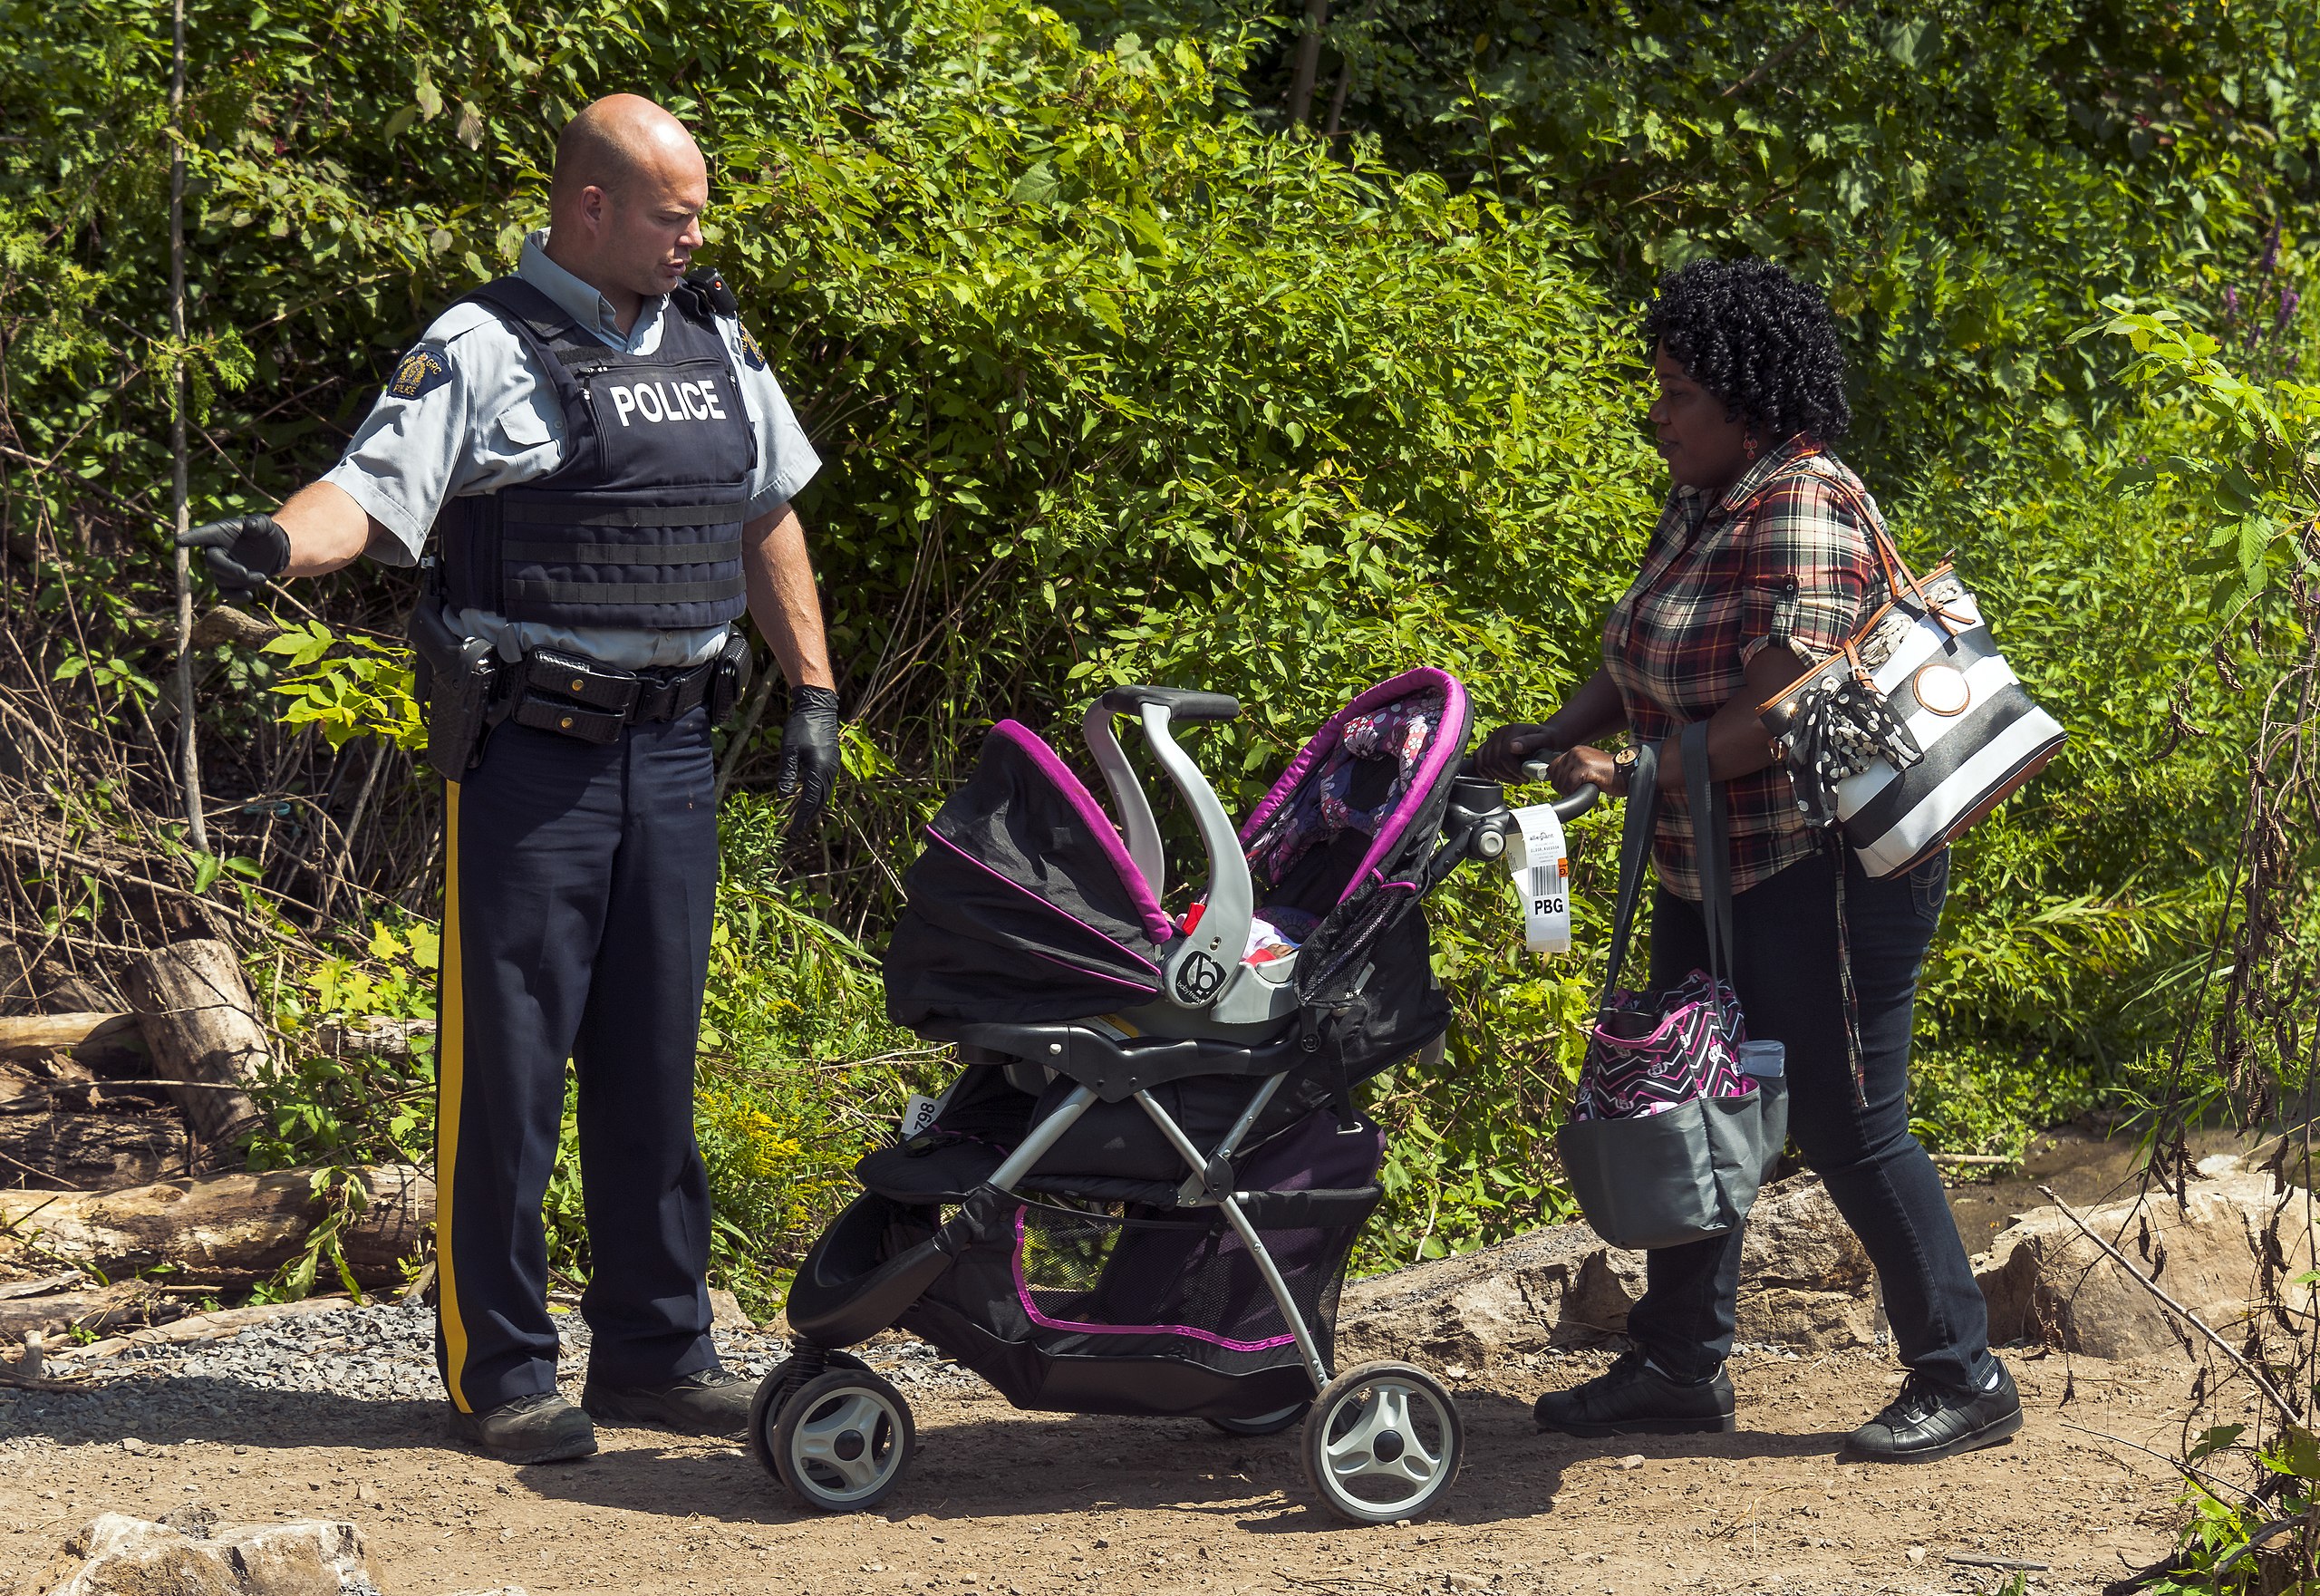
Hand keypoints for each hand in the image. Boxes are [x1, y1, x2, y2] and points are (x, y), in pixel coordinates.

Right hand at [177, 513, 289, 600]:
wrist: (273, 550)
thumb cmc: (264, 533)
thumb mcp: (264, 525)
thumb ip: (258, 523)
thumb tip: (251, 525)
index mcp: (218, 533)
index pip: (202, 535)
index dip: (191, 538)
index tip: (178, 540)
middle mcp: (215, 550)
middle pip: (212, 562)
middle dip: (228, 569)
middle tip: (245, 572)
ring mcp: (220, 567)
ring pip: (222, 579)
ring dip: (243, 580)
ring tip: (262, 576)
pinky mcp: (228, 582)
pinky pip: (225, 592)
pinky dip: (235, 596)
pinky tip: (248, 596)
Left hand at [775, 684, 842, 848]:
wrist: (818, 707)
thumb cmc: (801, 726)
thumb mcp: (789, 750)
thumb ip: (788, 774)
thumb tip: (784, 796)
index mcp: (819, 770)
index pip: (811, 801)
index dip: (802, 818)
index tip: (794, 831)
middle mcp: (829, 770)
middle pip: (821, 800)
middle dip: (809, 815)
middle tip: (797, 829)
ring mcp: (833, 765)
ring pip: (825, 792)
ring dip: (815, 806)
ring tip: (804, 816)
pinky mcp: (832, 759)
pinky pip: (827, 783)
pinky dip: (820, 794)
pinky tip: (812, 795)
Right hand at [1474, 723, 1559, 782]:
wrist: (1545, 738)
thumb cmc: (1548, 740)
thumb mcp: (1546, 739)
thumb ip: (1531, 742)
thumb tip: (1512, 747)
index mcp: (1512, 730)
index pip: (1504, 755)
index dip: (1514, 770)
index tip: (1525, 778)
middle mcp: (1499, 733)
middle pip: (1493, 761)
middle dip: (1507, 775)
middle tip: (1520, 780)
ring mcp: (1492, 739)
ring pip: (1485, 763)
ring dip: (1498, 776)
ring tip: (1513, 780)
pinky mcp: (1488, 745)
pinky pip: (1478, 760)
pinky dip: (1485, 771)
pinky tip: (1497, 777)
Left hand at [1551, 744, 1625, 797]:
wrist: (1627, 773)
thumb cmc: (1609, 774)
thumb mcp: (1588, 767)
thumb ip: (1572, 770)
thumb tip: (1555, 780)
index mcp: (1574, 751)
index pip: (1552, 767)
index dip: (1558, 780)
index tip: (1567, 787)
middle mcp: (1575, 752)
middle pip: (1554, 776)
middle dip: (1563, 787)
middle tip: (1577, 789)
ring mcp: (1579, 759)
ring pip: (1561, 782)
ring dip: (1570, 791)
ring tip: (1584, 788)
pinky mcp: (1585, 768)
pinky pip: (1570, 785)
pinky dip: (1576, 791)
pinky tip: (1587, 789)